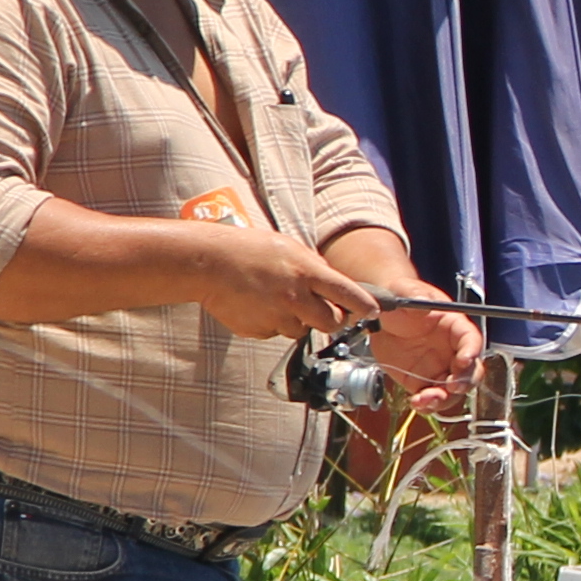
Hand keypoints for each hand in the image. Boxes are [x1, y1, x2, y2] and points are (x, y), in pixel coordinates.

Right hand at [195, 227, 376, 344]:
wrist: (207, 263)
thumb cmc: (248, 250)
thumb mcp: (288, 247)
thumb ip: (313, 267)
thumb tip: (333, 284)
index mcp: (306, 272)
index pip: (348, 294)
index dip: (364, 306)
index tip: (373, 312)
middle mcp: (295, 297)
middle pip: (331, 323)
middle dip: (332, 319)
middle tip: (323, 310)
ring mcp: (276, 317)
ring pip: (301, 330)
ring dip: (297, 320)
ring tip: (276, 299)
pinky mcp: (258, 330)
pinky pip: (275, 333)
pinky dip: (272, 323)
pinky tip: (258, 305)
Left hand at [365, 294, 483, 411]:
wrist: (379, 316)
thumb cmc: (398, 297)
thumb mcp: (404, 292)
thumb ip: (415, 296)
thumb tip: (425, 303)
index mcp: (454, 326)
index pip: (471, 339)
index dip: (472, 351)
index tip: (464, 360)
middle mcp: (452, 350)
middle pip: (471, 370)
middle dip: (464, 382)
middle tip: (451, 387)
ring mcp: (439, 368)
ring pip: (453, 390)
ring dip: (444, 399)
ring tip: (425, 399)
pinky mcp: (422, 382)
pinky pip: (432, 398)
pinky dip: (427, 405)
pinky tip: (416, 402)